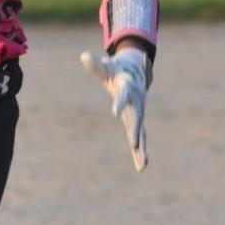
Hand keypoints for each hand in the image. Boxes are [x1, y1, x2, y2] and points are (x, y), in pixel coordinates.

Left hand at [80, 47, 152, 171]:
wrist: (136, 71)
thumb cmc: (117, 70)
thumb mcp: (105, 67)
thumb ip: (95, 65)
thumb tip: (83, 56)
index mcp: (127, 88)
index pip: (122, 96)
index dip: (118, 103)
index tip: (114, 114)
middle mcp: (135, 102)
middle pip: (135, 118)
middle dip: (135, 132)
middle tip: (133, 145)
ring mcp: (138, 112)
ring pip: (140, 132)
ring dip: (141, 148)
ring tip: (142, 165)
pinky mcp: (137, 120)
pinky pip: (140, 137)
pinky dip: (140, 151)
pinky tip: (141, 167)